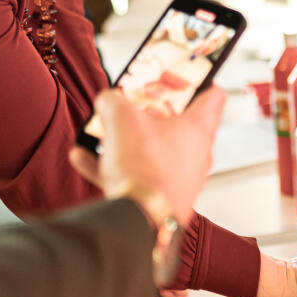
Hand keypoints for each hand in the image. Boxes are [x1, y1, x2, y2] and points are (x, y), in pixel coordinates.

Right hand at [69, 86, 224, 225]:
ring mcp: (182, 179)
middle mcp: (197, 154)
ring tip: (100, 134)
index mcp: (199, 127)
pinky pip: (137, 177)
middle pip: (178, 125)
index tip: (184, 76)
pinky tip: (83, 158)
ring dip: (126, 143)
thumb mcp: (121, 117)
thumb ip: (112, 100)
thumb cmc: (144, 167)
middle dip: (151, 115)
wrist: (139, 219)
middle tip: (133, 106)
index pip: (213, 95)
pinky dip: (112, 168)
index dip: (200, 81)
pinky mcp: (163, 200)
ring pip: (152, 153)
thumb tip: (107, 100)